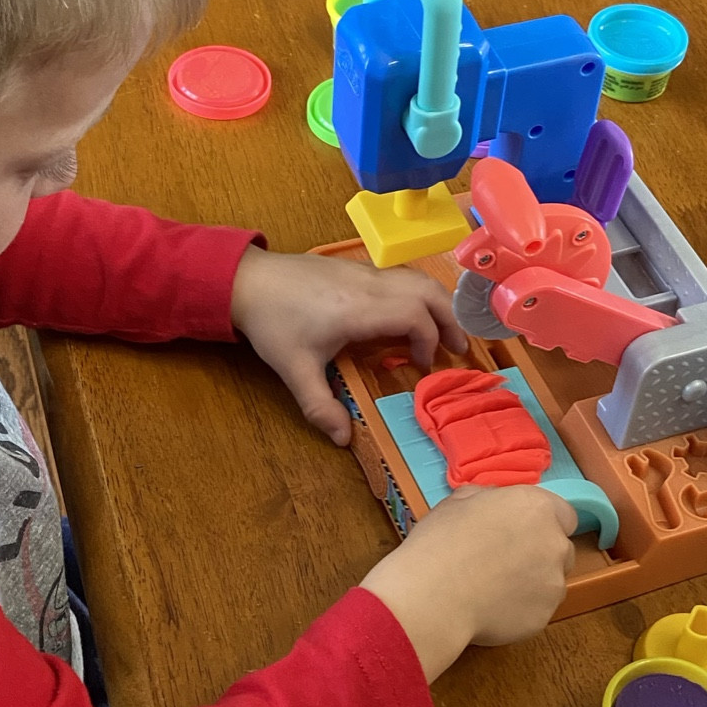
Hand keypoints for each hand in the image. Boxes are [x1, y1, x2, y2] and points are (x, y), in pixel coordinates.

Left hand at [229, 246, 466, 445]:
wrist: (247, 280)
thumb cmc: (272, 324)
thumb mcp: (294, 370)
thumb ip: (320, 406)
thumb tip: (344, 439)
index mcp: (360, 310)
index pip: (415, 316)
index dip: (429, 341)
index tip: (423, 365)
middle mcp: (370, 285)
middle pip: (428, 291)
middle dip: (450, 319)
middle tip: (459, 348)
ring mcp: (364, 271)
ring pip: (418, 278)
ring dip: (438, 304)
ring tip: (444, 331)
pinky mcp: (357, 266)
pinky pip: (401, 275)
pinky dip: (418, 294)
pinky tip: (410, 316)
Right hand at [359, 485, 575, 681]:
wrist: (432, 596)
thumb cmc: (440, 542)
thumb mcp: (459, 502)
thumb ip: (489, 498)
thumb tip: (493, 503)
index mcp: (536, 508)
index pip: (564, 514)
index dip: (542, 524)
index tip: (520, 533)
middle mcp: (555, 544)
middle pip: (561, 549)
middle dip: (540, 555)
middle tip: (504, 563)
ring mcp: (553, 584)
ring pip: (551, 582)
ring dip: (531, 584)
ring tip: (492, 591)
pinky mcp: (544, 617)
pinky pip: (537, 611)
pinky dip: (520, 610)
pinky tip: (490, 610)